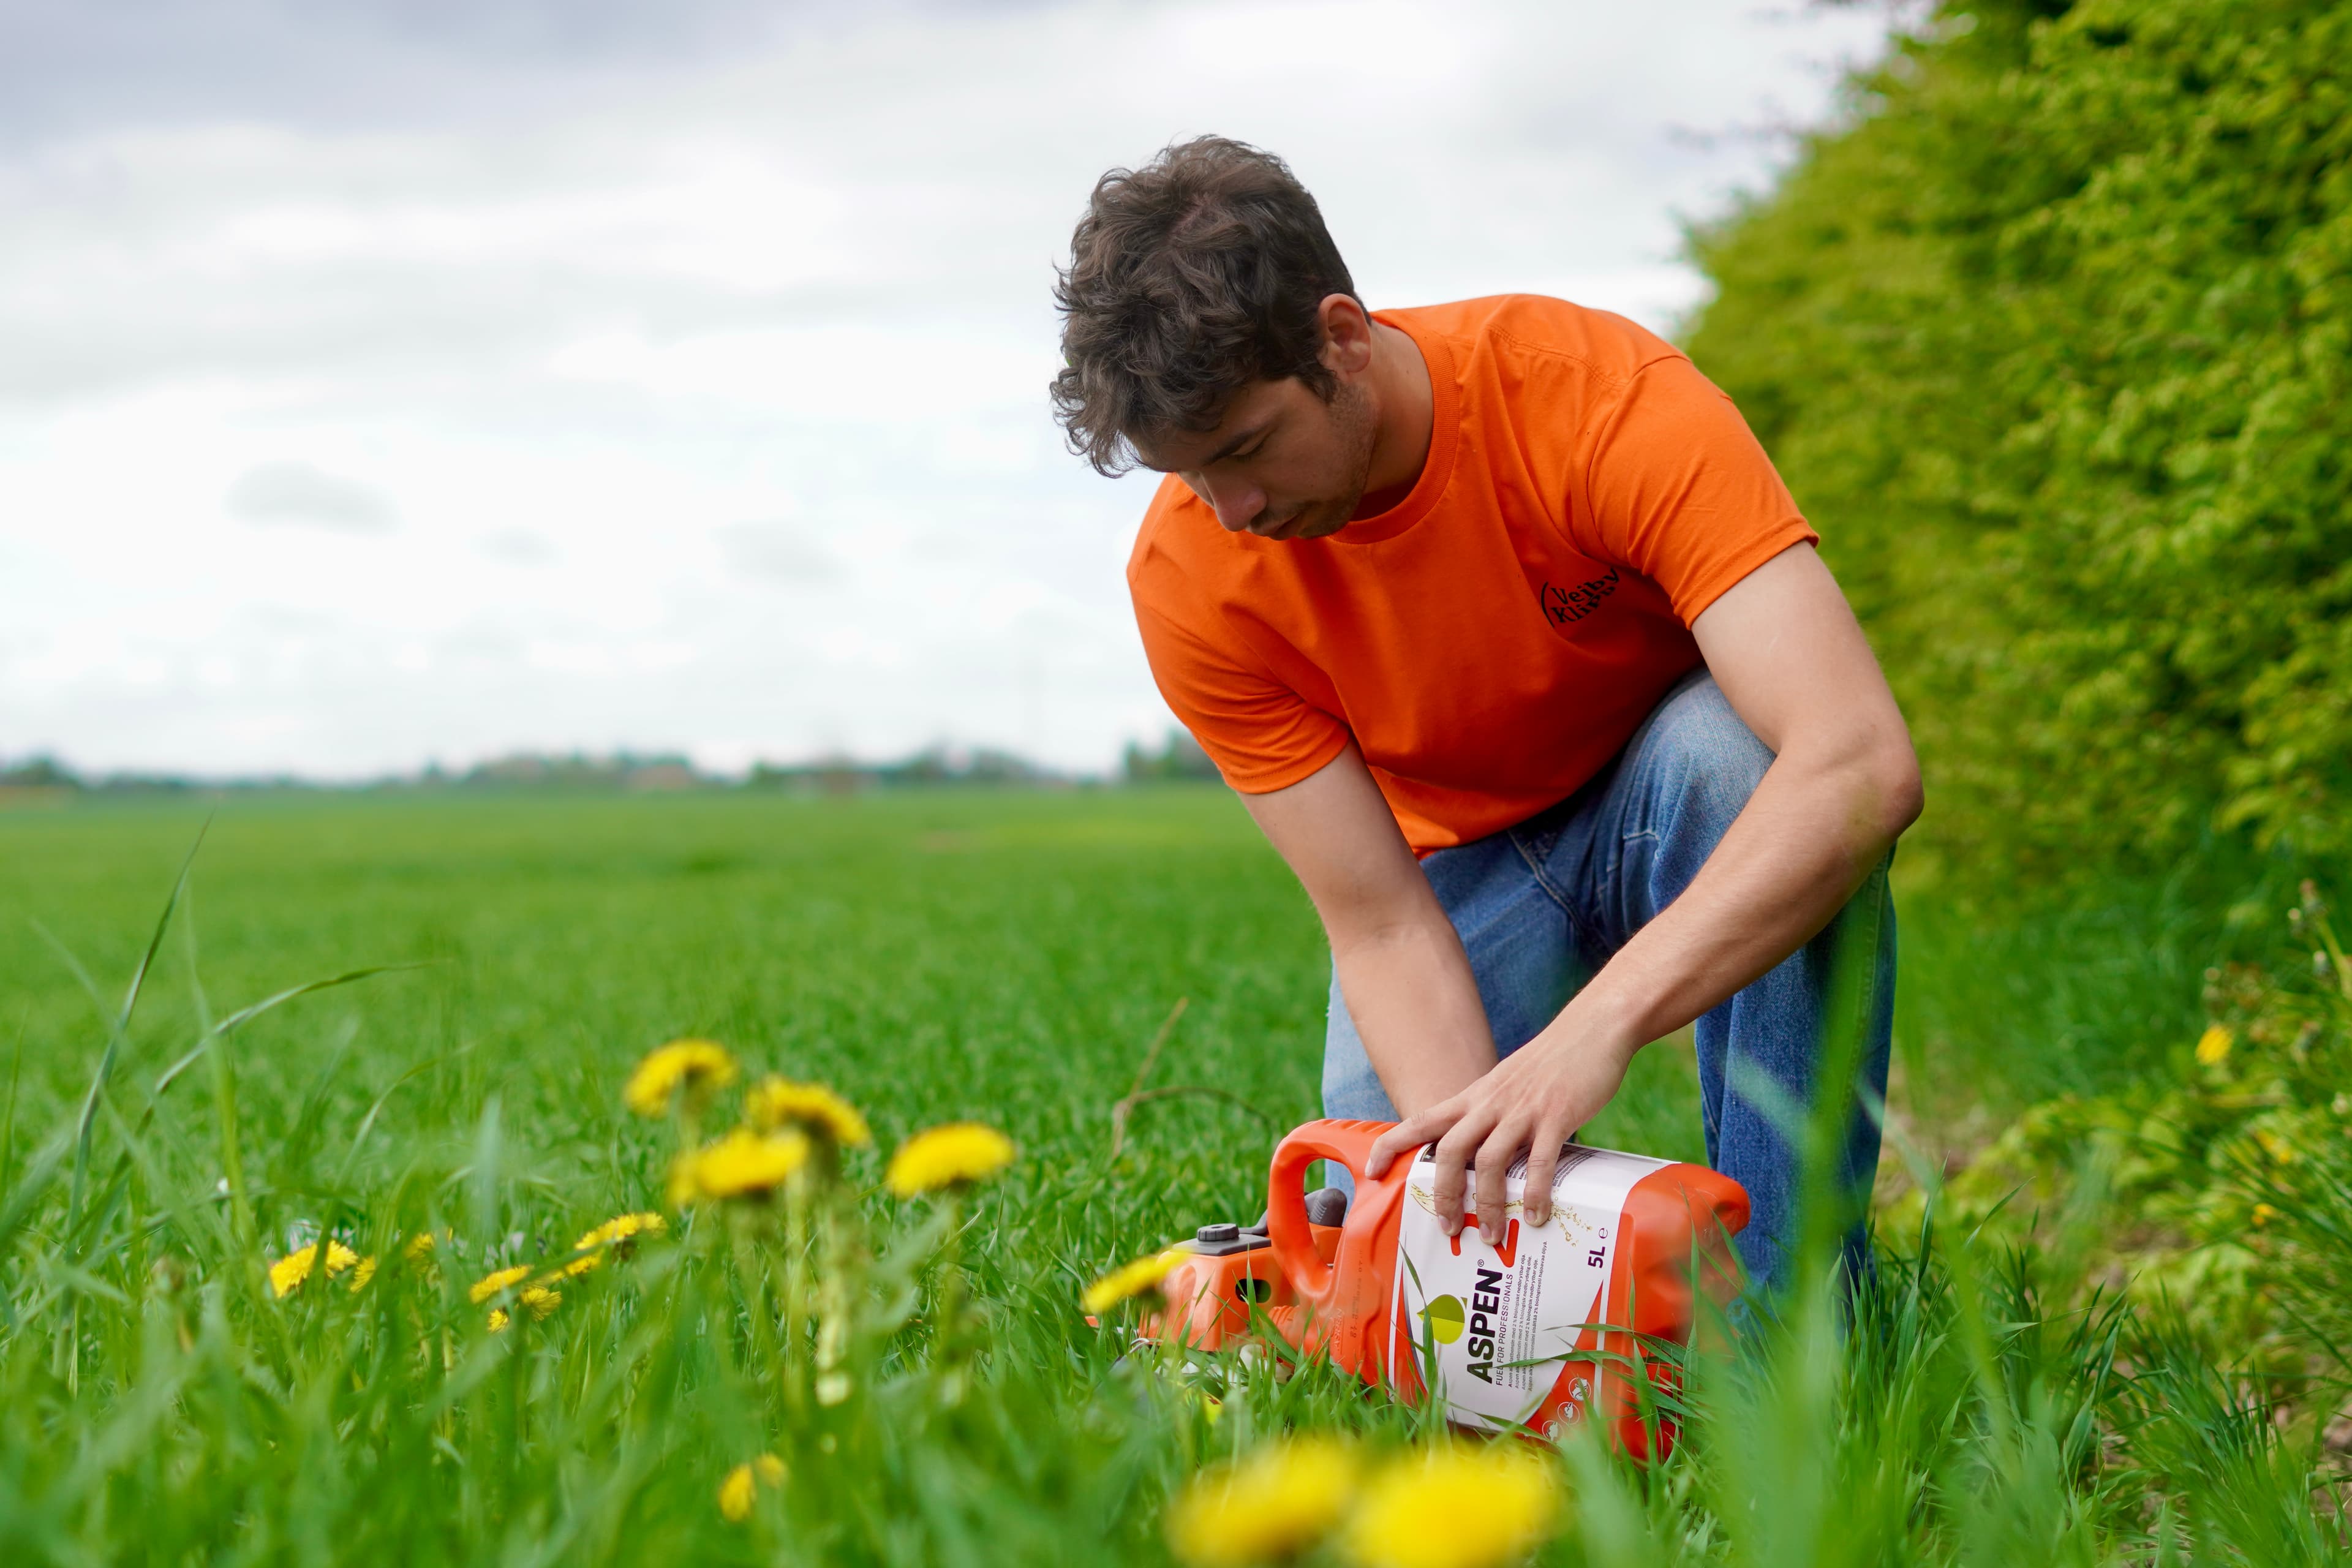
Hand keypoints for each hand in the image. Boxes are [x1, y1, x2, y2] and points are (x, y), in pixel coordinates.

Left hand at [1363, 1024, 1639, 1242]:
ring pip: (1490, 1161)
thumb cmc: (1550, 1062)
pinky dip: (1535, 1192)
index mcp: (1474, 1096)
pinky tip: (1536, 1216)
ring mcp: (1523, 1110)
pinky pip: (1541, 1161)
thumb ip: (1490, 1114)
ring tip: (1490, 1234)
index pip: (1421, 1121)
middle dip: (1444, 1193)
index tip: (1373, 1172)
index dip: (1391, 1145)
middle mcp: (1490, 1103)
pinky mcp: (1557, 1115)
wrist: (1592, 1028)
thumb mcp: (1506, 1084)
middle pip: (1450, 1151)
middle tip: (1446, 1226)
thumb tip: (1484, 1158)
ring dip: (1487, 1203)